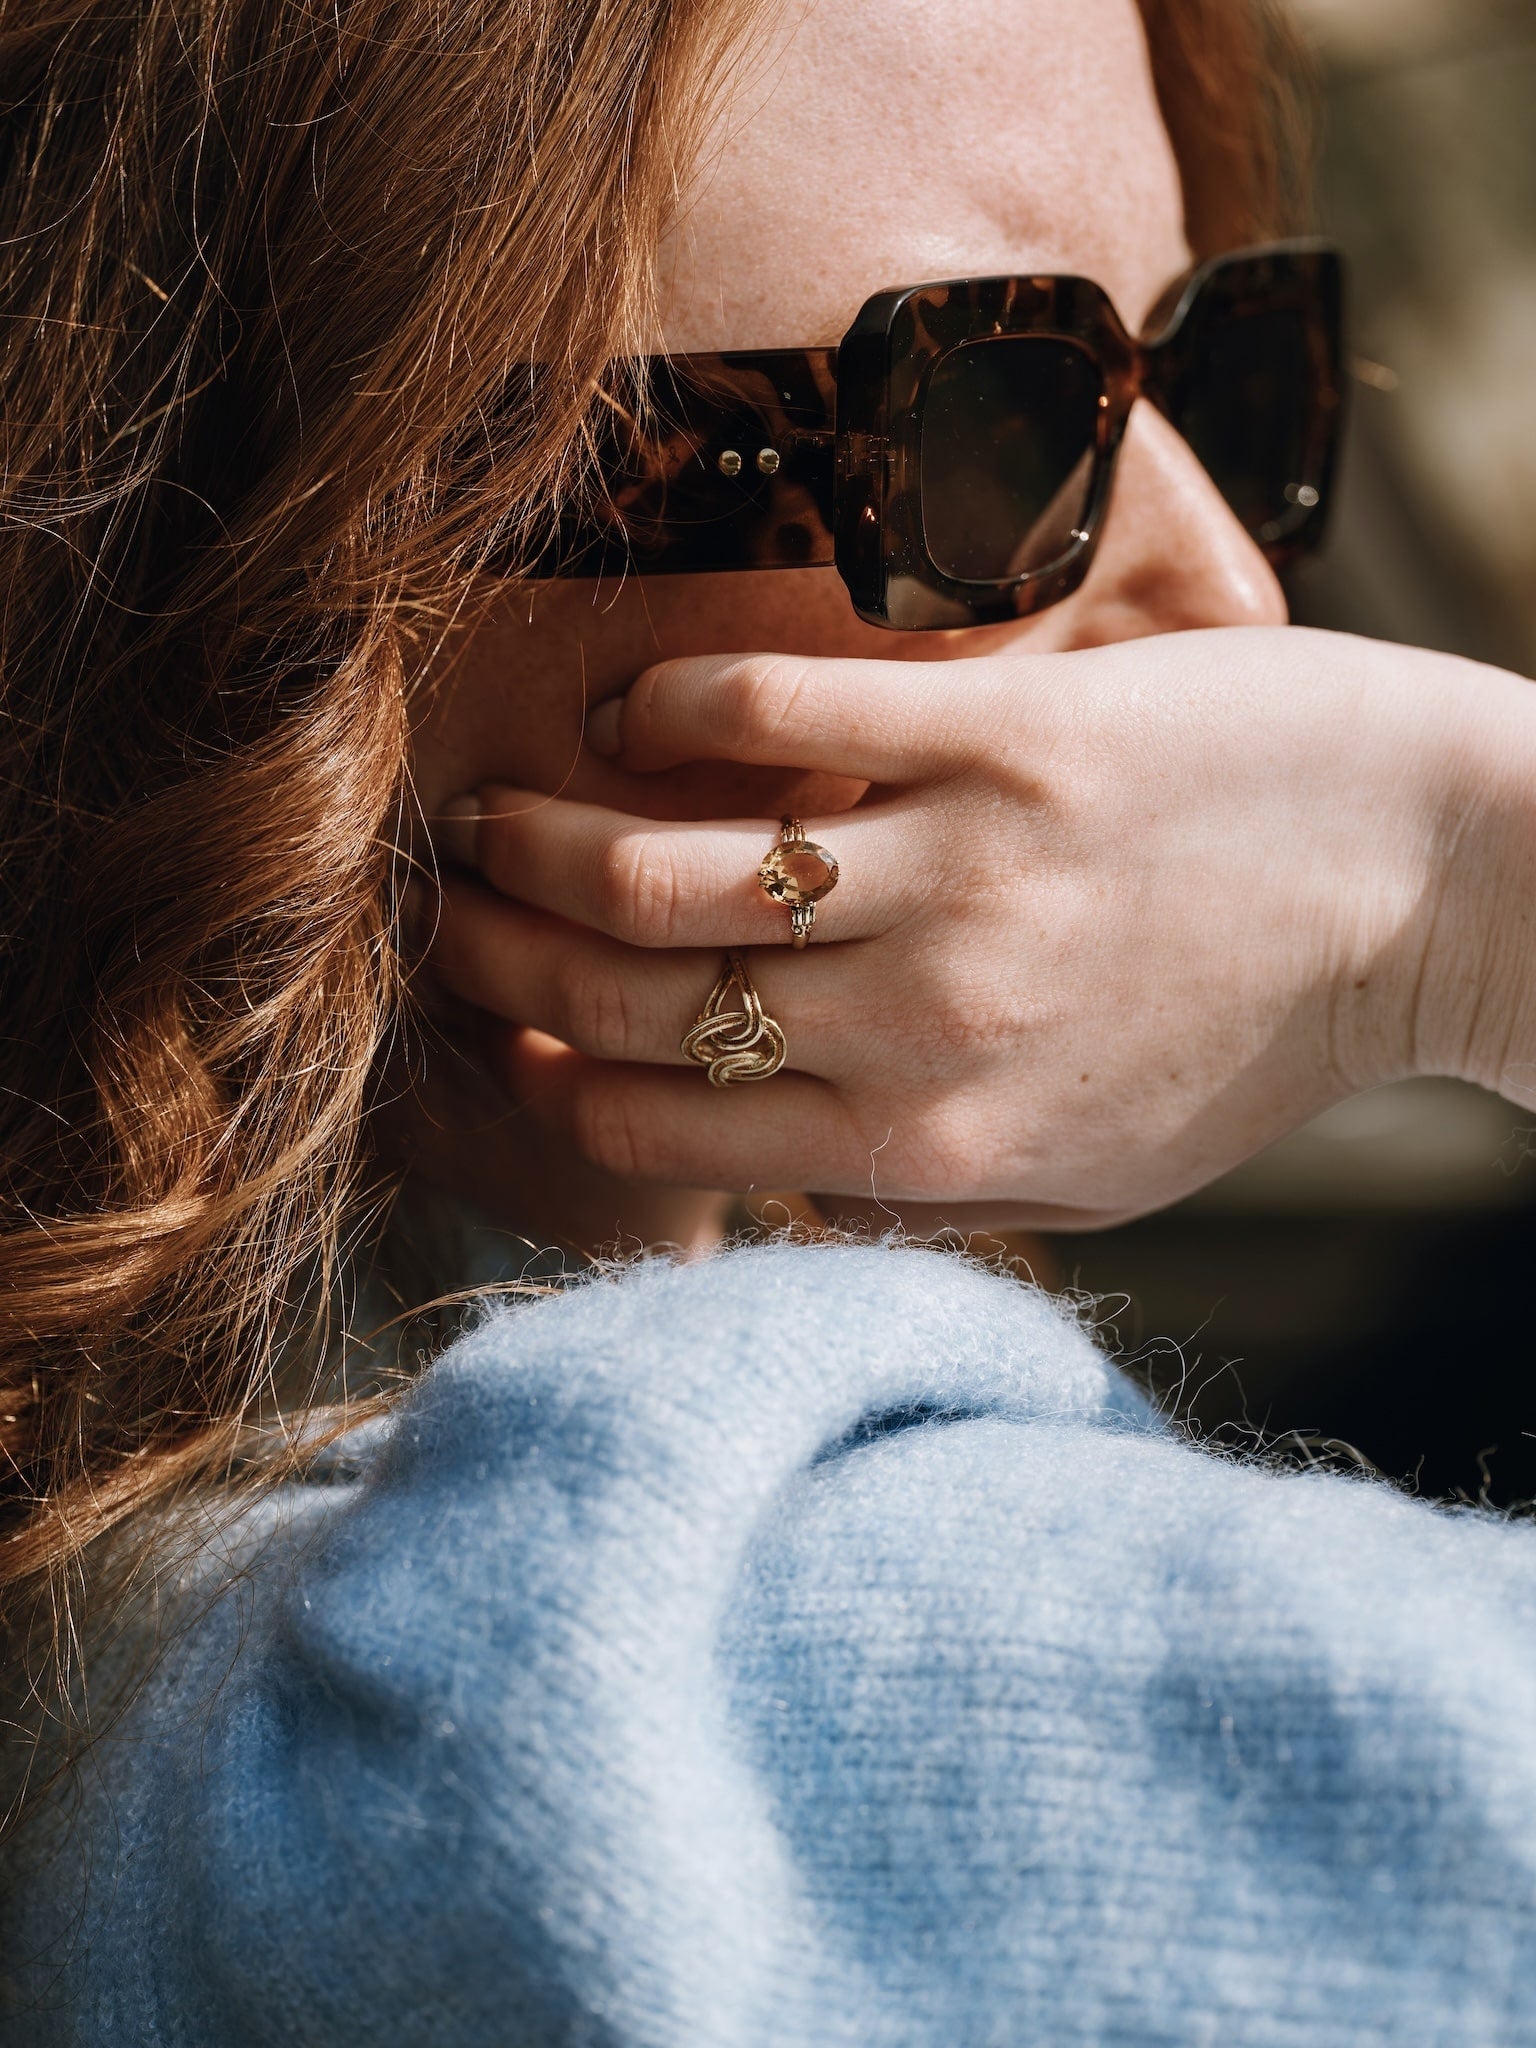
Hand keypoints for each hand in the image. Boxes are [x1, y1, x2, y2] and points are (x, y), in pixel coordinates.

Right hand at [425, 626, 1535, 1230]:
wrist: (1446, 889)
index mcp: (931, 1151)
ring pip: (659, 870)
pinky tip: (636, 705)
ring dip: (536, 837)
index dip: (546, 1083)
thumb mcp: (1099, 1176)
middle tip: (452, 912)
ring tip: (494, 810)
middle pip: (625, 1001)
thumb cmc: (1264, 1038)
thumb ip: (927, 1187)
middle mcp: (922, 1031)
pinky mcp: (1002, 739)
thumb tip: (772, 1171)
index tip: (499, 1036)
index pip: (657, 1131)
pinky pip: (776, 722)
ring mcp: (958, 879)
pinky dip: (669, 708)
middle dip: (500, 960)